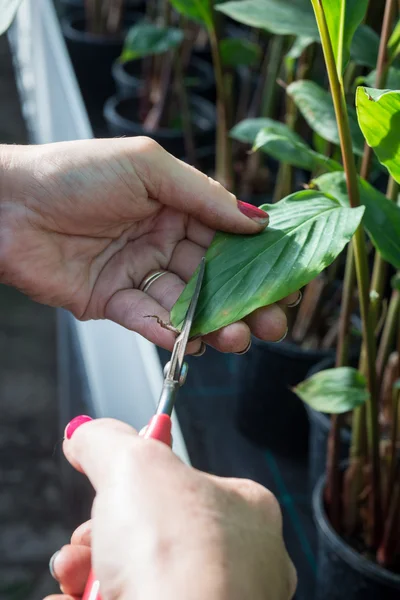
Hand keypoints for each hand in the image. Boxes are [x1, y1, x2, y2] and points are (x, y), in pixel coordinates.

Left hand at [0, 139, 297, 352]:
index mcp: (174, 206)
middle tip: (274, 321)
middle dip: (246, 301)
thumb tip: (256, 221)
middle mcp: (161, 241)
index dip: (258, 261)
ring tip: (240, 337)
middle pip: (214, 277)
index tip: (288, 280)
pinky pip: (149, 321)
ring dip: (215, 324)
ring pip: (187, 305)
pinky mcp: (112, 302)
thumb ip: (202, 196)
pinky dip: (173, 333)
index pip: (226, 238)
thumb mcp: (147, 167)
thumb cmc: (74, 172)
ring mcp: (138, 274)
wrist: (7, 204)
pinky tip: (198, 342)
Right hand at [45, 417, 296, 599]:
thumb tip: (87, 434)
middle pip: (154, 535)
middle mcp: (242, 563)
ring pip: (141, 578)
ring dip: (91, 572)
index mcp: (245, 510)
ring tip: (74, 574)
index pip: (185, 482)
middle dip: (103, 535)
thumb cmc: (177, 553)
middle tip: (87, 538)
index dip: (137, 480)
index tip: (108, 481)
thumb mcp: (132, 462)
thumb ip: (107, 441)